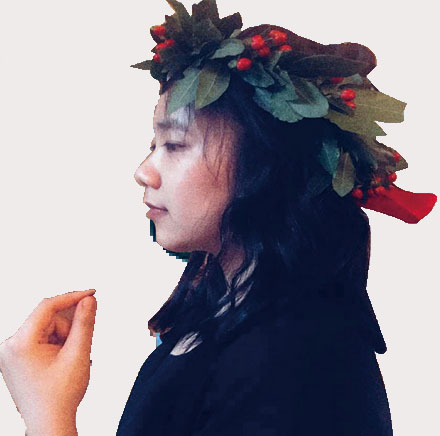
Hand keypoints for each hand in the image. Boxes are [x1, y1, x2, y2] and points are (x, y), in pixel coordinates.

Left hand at [0, 289, 96, 432]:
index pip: (48, 306)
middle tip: (80, 344)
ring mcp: (11, 352)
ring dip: (64, 336)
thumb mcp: (78, 354)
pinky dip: (57, 343)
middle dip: (69, 327)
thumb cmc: (60, 396)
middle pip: (48, 318)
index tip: (92, 294)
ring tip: (70, 358)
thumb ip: (84, 322)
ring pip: (47, 327)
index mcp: (20, 343)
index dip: (73, 297)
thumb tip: (89, 300)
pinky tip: (63, 358)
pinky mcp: (17, 357)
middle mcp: (10, 345)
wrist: (49, 423)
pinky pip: (42, 337)